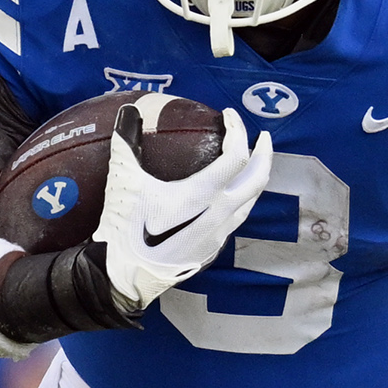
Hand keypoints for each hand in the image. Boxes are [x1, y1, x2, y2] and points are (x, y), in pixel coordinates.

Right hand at [93, 104, 273, 310]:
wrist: (124, 276)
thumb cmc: (124, 228)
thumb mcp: (123, 182)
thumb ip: (126, 143)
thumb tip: (128, 111)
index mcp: (201, 196)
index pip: (236, 157)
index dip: (238, 131)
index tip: (230, 116)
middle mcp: (219, 216)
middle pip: (257, 180)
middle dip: (264, 154)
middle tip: (263, 136)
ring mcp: (219, 235)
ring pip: (251, 201)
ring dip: (255, 177)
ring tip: (251, 161)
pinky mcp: (213, 248)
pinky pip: (237, 216)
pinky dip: (241, 196)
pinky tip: (230, 191)